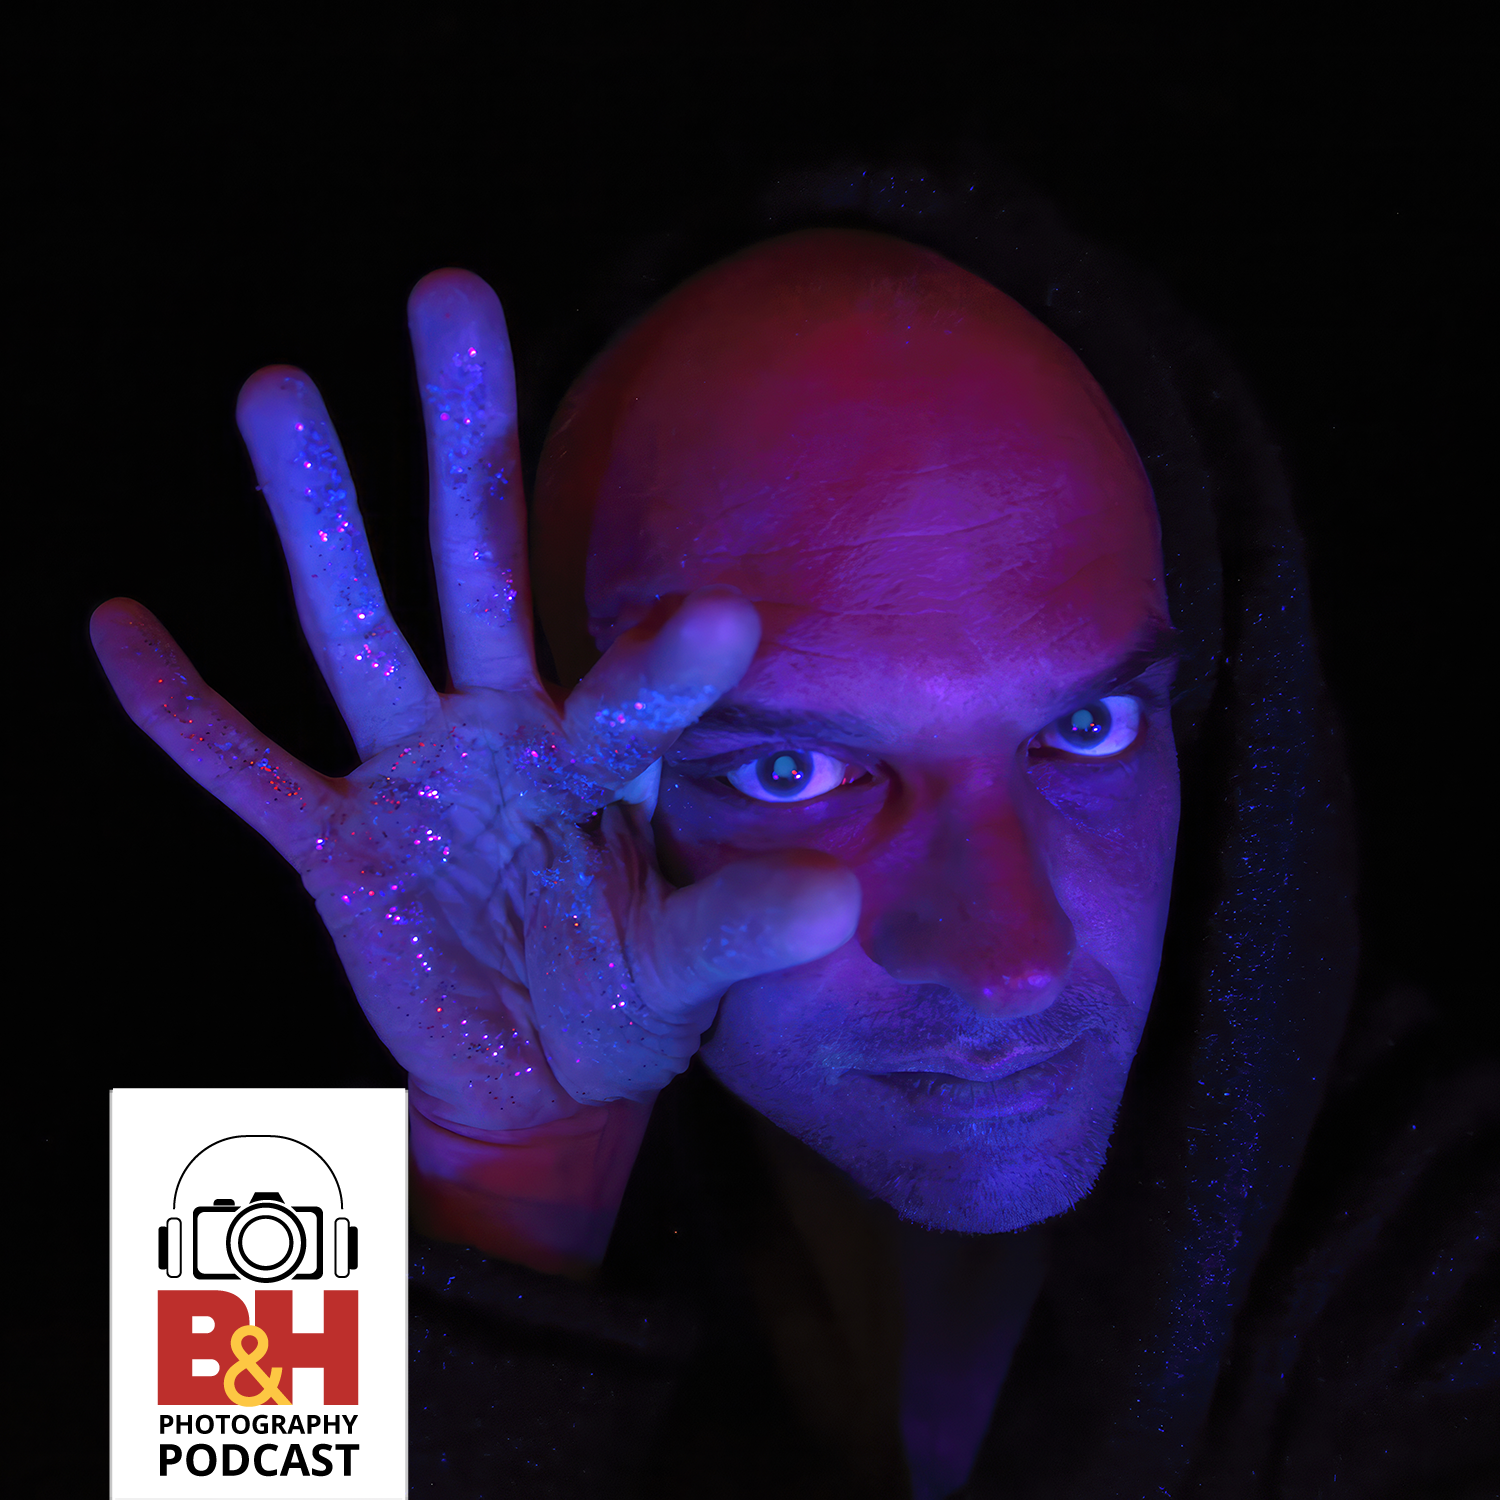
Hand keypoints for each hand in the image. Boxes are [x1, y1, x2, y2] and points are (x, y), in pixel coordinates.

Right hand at [91, 269, 859, 1139]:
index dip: (668, 660)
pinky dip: (183, 712)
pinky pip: (245, 768)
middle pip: (478, 565)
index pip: (631, 689)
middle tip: (454, 292)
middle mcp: (500, 734)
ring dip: (314, 519)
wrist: (541, 1073)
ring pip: (353, 630)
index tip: (723, 618)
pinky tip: (116, 626)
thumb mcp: (685, 967)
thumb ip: (738, 925)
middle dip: (466, 439)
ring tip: (277, 389)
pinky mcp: (337, 844)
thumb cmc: (628, 997)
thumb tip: (840, 898)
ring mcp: (410, 777)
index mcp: (599, 755)